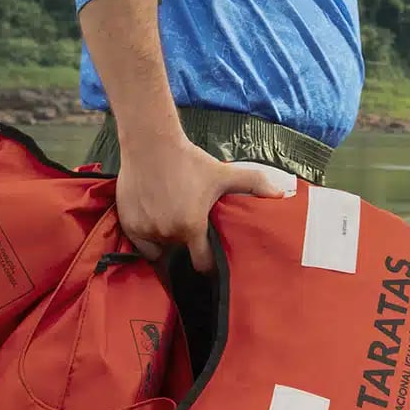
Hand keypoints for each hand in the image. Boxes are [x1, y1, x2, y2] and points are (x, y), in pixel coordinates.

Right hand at [115, 137, 292, 272]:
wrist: (151, 145)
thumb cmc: (189, 161)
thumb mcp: (222, 173)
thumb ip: (253, 184)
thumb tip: (281, 194)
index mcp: (191, 227)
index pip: (201, 263)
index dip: (208, 265)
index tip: (210, 261)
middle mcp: (166, 234)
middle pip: (178, 254)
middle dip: (184, 247)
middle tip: (189, 232)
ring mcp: (145, 231)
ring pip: (158, 249)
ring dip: (165, 243)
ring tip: (171, 225)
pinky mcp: (127, 224)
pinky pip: (139, 242)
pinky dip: (146, 236)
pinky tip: (154, 220)